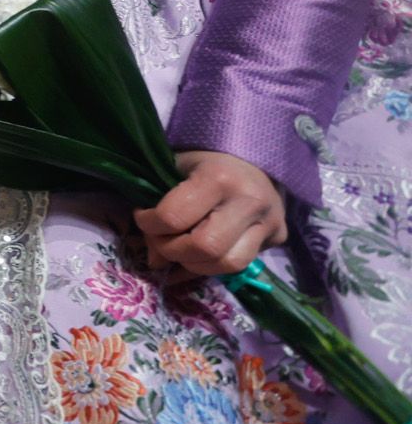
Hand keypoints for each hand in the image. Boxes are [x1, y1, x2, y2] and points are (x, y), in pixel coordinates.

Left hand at [134, 150, 286, 276]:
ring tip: (180, 249)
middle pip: (205, 248)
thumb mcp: (176, 169)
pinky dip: (212, 267)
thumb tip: (155, 262)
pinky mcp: (279, 236)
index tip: (143, 217)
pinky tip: (197, 258)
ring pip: (227, 265)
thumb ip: (161, 210)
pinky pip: (242, 265)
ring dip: (194, 265)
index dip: (149, 224)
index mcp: (218, 177)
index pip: (174, 217)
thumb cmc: (205, 159)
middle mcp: (249, 201)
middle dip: (172, 251)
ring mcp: (269, 221)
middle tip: (161, 239)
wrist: (251, 155)